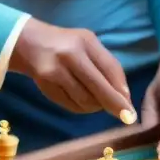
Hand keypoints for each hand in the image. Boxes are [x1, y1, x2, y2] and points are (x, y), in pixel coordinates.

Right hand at [12, 19, 133, 120]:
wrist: (28, 43)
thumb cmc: (66, 43)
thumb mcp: (88, 44)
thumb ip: (106, 65)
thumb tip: (123, 96)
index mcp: (85, 41)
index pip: (110, 69)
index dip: (122, 91)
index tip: (131, 108)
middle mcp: (69, 55)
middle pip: (98, 87)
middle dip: (114, 105)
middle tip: (126, 118)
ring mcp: (55, 71)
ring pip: (85, 100)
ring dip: (96, 106)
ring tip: (97, 101)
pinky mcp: (46, 87)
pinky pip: (71, 105)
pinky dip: (82, 108)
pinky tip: (83, 101)